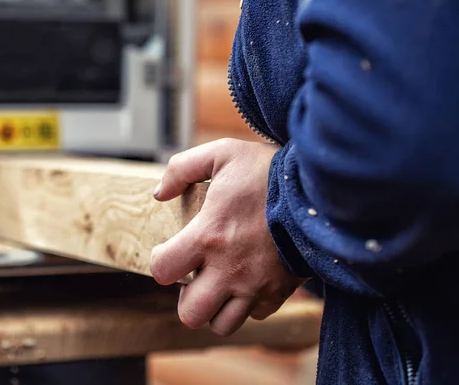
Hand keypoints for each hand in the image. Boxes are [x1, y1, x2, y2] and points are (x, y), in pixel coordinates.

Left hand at [151, 139, 305, 335]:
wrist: (319, 188)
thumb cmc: (268, 171)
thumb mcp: (221, 153)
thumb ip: (181, 168)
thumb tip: (159, 194)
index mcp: (209, 235)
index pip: (163, 270)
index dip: (160, 261)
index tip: (169, 251)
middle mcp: (229, 269)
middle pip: (191, 313)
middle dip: (186, 297)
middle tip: (194, 275)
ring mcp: (256, 285)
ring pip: (222, 324)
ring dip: (214, 307)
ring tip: (218, 283)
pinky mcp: (279, 291)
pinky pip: (254, 315)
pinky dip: (246, 304)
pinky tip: (247, 280)